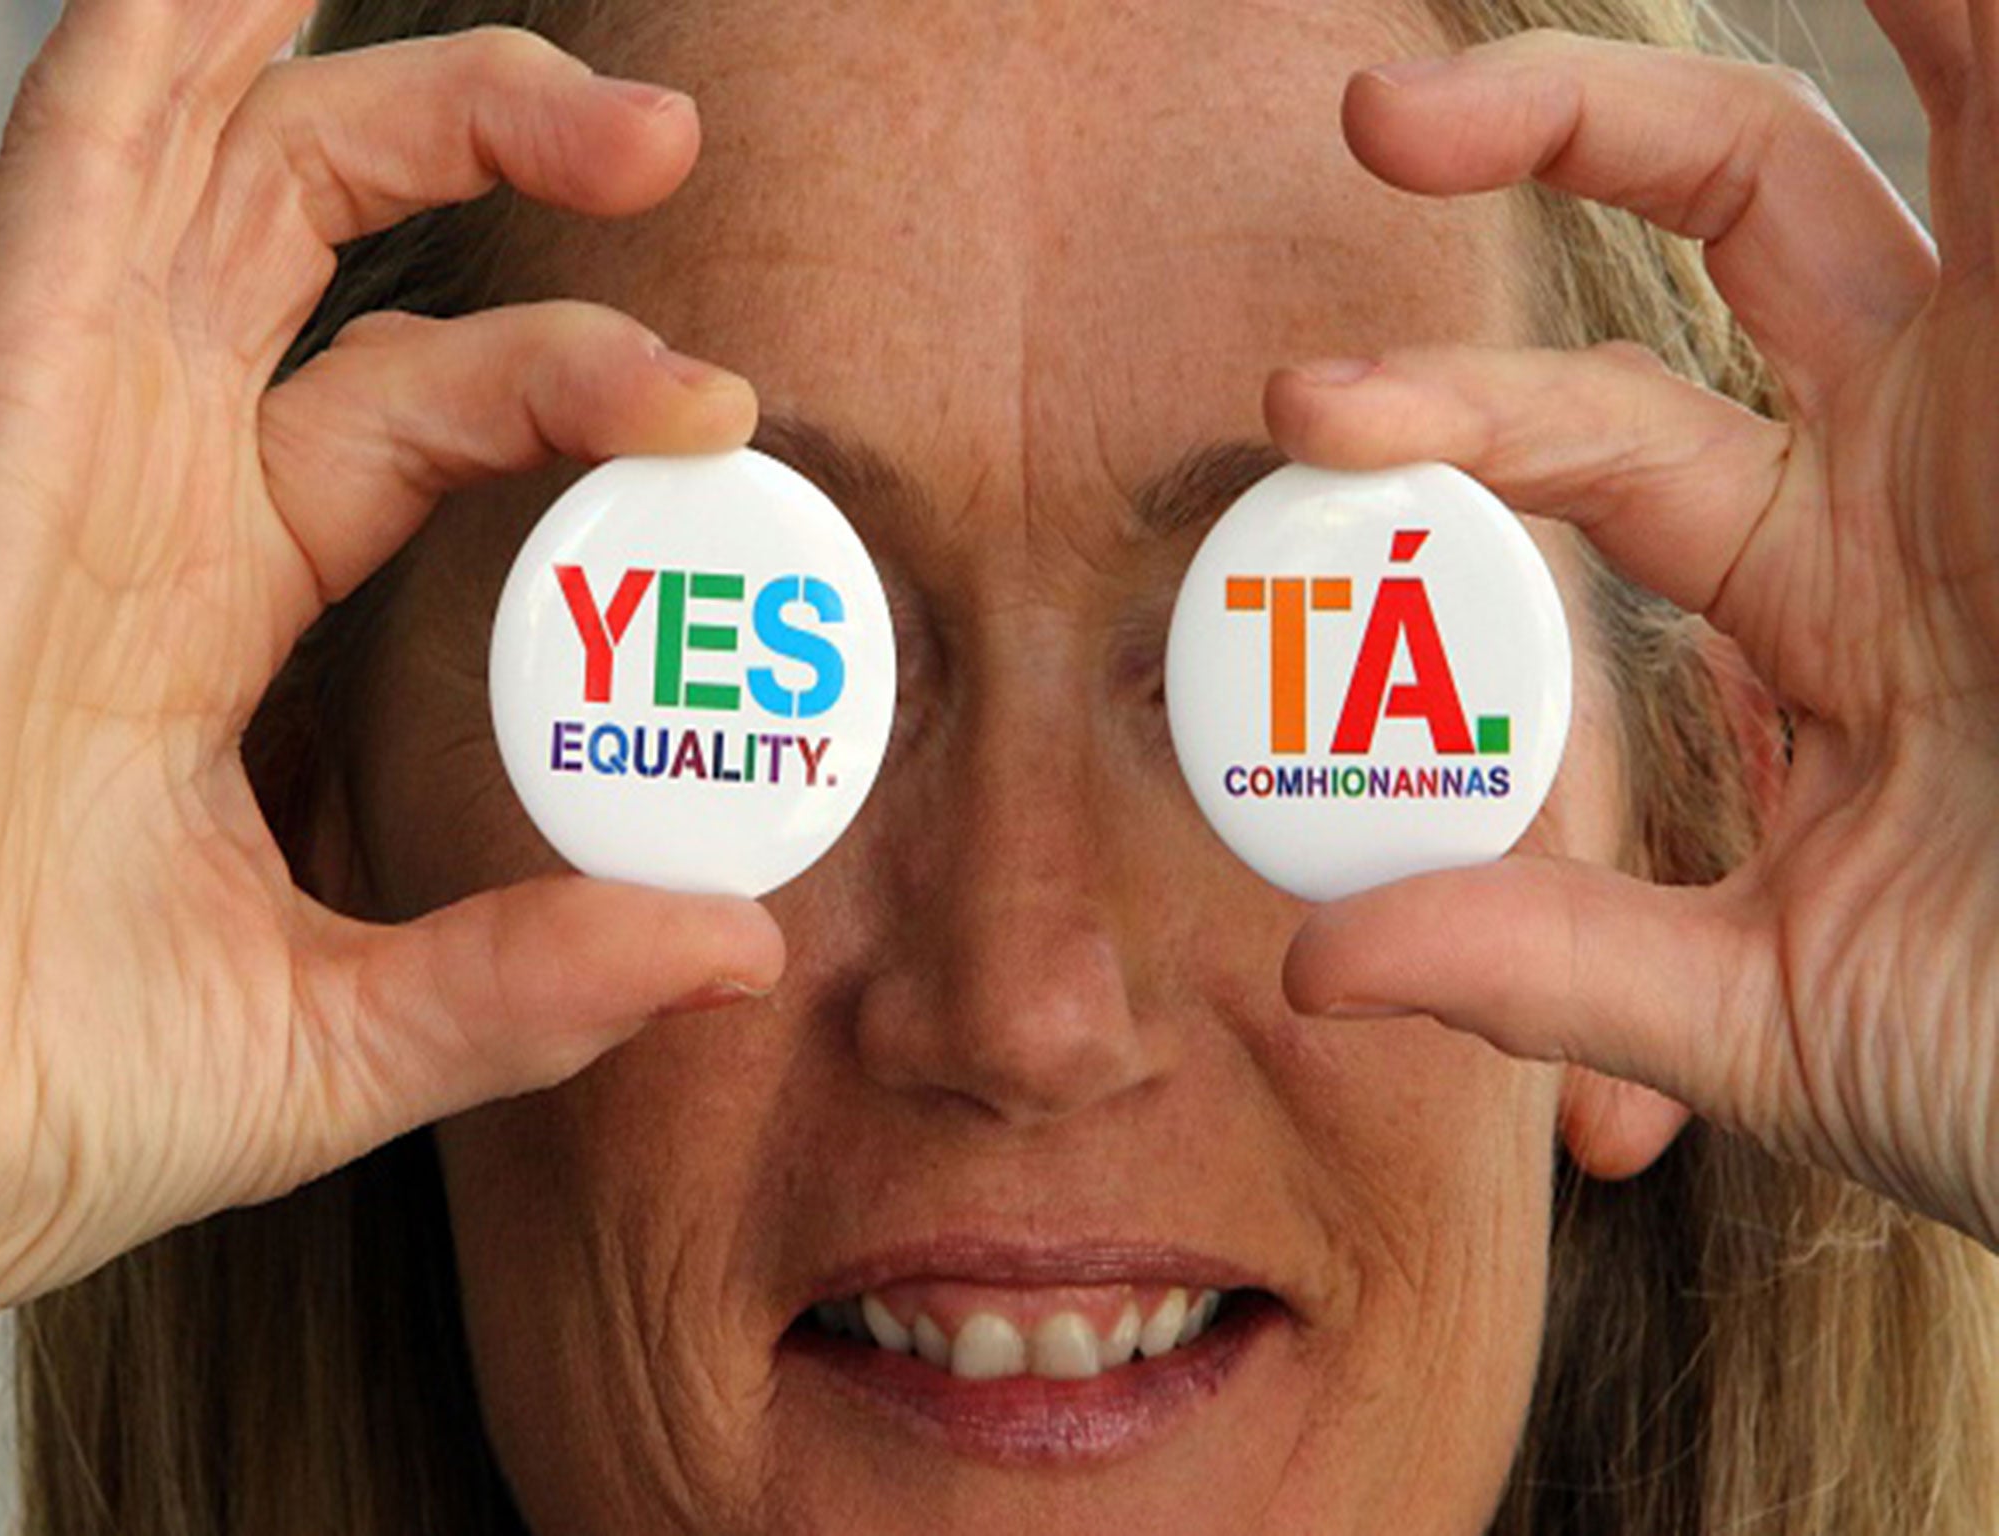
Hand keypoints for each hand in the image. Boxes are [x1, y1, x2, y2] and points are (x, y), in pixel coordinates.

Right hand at [0, 0, 784, 1319]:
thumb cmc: (24, 1097)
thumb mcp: (331, 1038)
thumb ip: (524, 982)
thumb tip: (736, 953)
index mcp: (212, 595)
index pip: (420, 407)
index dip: (574, 376)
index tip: (718, 409)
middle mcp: (138, 486)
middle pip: (321, 235)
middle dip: (491, 146)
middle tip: (665, 140)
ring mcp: (55, 435)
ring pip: (208, 167)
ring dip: (354, 67)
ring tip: (537, 37)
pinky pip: (73, 180)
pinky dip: (155, 65)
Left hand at [1265, 13, 1998, 1248]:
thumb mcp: (1775, 1010)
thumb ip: (1551, 966)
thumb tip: (1317, 966)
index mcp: (1820, 585)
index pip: (1594, 432)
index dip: (1449, 412)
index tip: (1301, 413)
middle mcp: (1923, 459)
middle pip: (1733, 208)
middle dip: (1562, 131)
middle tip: (1375, 111)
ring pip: (1909, 122)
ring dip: (1781, 31)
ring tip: (1532, 23)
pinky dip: (1976, 44)